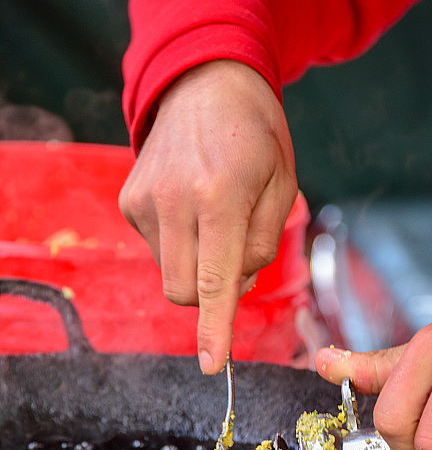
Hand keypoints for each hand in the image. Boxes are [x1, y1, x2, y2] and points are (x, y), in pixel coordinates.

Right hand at [119, 60, 296, 373]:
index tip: (213, 365)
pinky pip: (157, 250)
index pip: (216, 281)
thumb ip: (265, 242)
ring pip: (169, 275)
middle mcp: (175, 201)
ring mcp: (145, 201)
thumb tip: (235, 288)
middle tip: (237, 255)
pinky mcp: (129, 201)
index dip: (214, 329)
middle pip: (185, 290)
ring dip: (196, 268)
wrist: (204, 83)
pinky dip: (180, 245)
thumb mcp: (283, 185)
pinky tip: (192, 207)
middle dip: (211, 294)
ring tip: (214, 221)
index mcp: (221, 195)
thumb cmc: (256, 136)